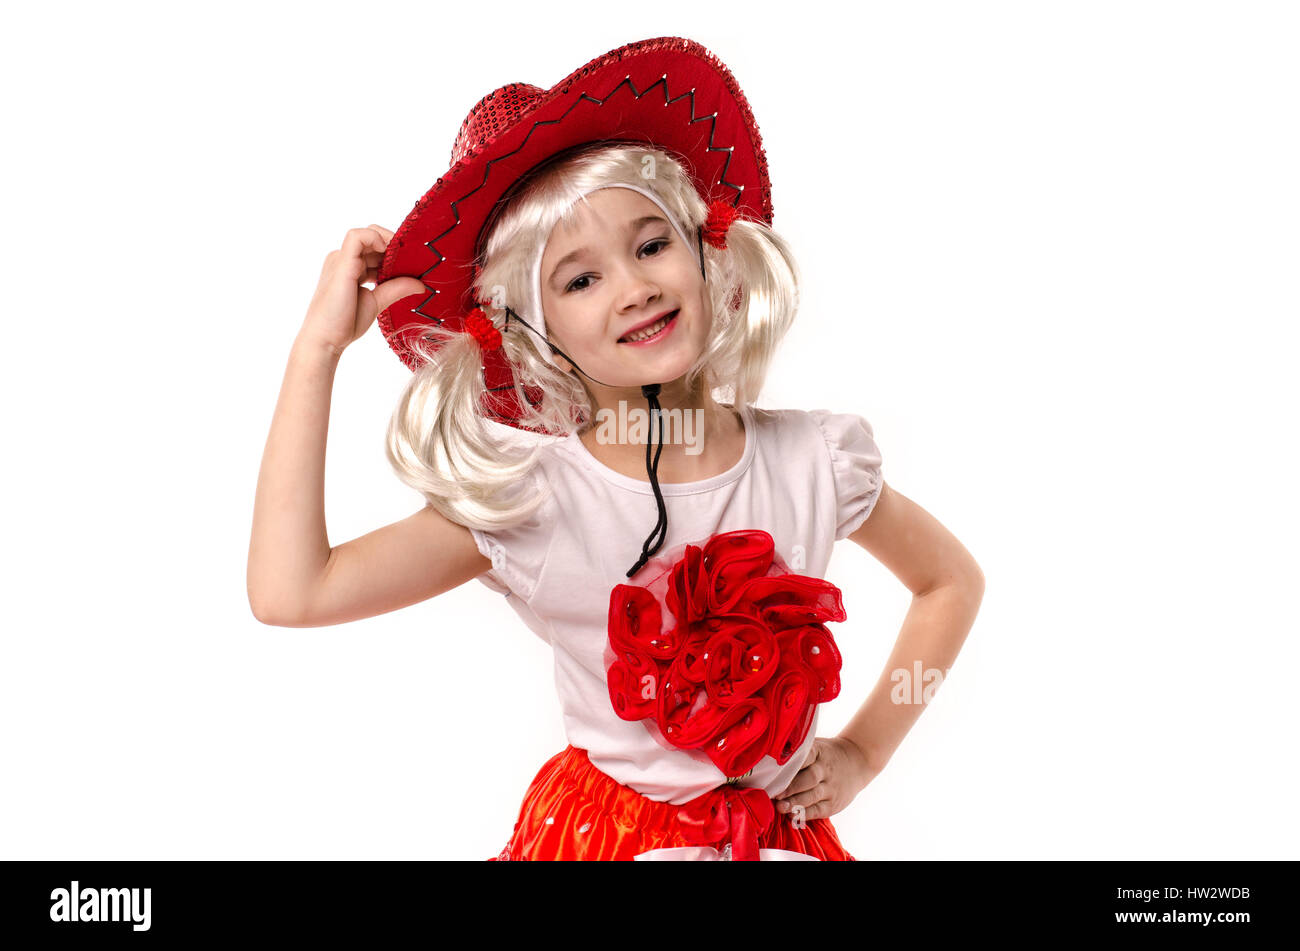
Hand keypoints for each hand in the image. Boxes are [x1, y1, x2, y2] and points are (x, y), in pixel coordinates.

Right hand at [300, 225, 428, 355]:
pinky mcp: (342, 263)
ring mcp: (341, 258)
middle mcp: (344, 259)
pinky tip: (389, 253)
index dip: (393, 251)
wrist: (326, 339)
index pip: (374, 247)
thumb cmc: (345, 323)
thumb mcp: (377, 301)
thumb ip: (395, 288)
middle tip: (412, 261)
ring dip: (390, 242)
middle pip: (373, 238)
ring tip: (405, 260)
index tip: (410, 264)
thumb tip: (420, 284)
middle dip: (394, 245)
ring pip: (368, 233)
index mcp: (351, 266)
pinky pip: (358, 236)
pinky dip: (377, 238)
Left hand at [772, 736, 878, 821]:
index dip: (791, 764)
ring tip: (780, 807)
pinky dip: (806, 814)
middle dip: (791, 787)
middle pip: (809, 778)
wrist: (857, 761)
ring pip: (813, 796)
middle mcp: (826, 770)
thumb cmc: (826, 753)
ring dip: (795, 803)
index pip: (805, 756)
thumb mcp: (817, 744)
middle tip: (774, 793)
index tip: (775, 770)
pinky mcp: (833, 804)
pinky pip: (819, 810)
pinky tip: (793, 816)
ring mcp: (831, 788)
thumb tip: (769, 751)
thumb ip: (798, 749)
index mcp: (819, 752)